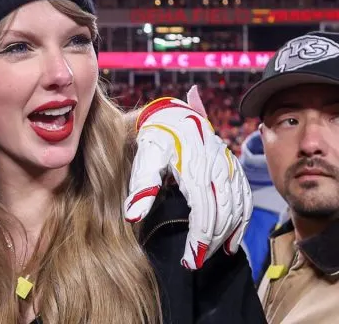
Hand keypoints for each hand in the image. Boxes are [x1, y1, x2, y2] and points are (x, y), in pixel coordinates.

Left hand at [124, 86, 252, 269]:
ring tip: (210, 255)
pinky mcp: (234, 169)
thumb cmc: (155, 138)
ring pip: (237, 209)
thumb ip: (142, 186)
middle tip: (195, 263)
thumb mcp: (145, 157)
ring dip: (226, 235)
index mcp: (195, 168)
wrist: (173, 113)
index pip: (204, 212)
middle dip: (210, 243)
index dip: (199, 239)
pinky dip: (242, 222)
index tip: (189, 261)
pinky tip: (231, 242)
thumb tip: (133, 217)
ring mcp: (229, 168)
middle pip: (222, 214)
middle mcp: (218, 168)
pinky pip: (245, 199)